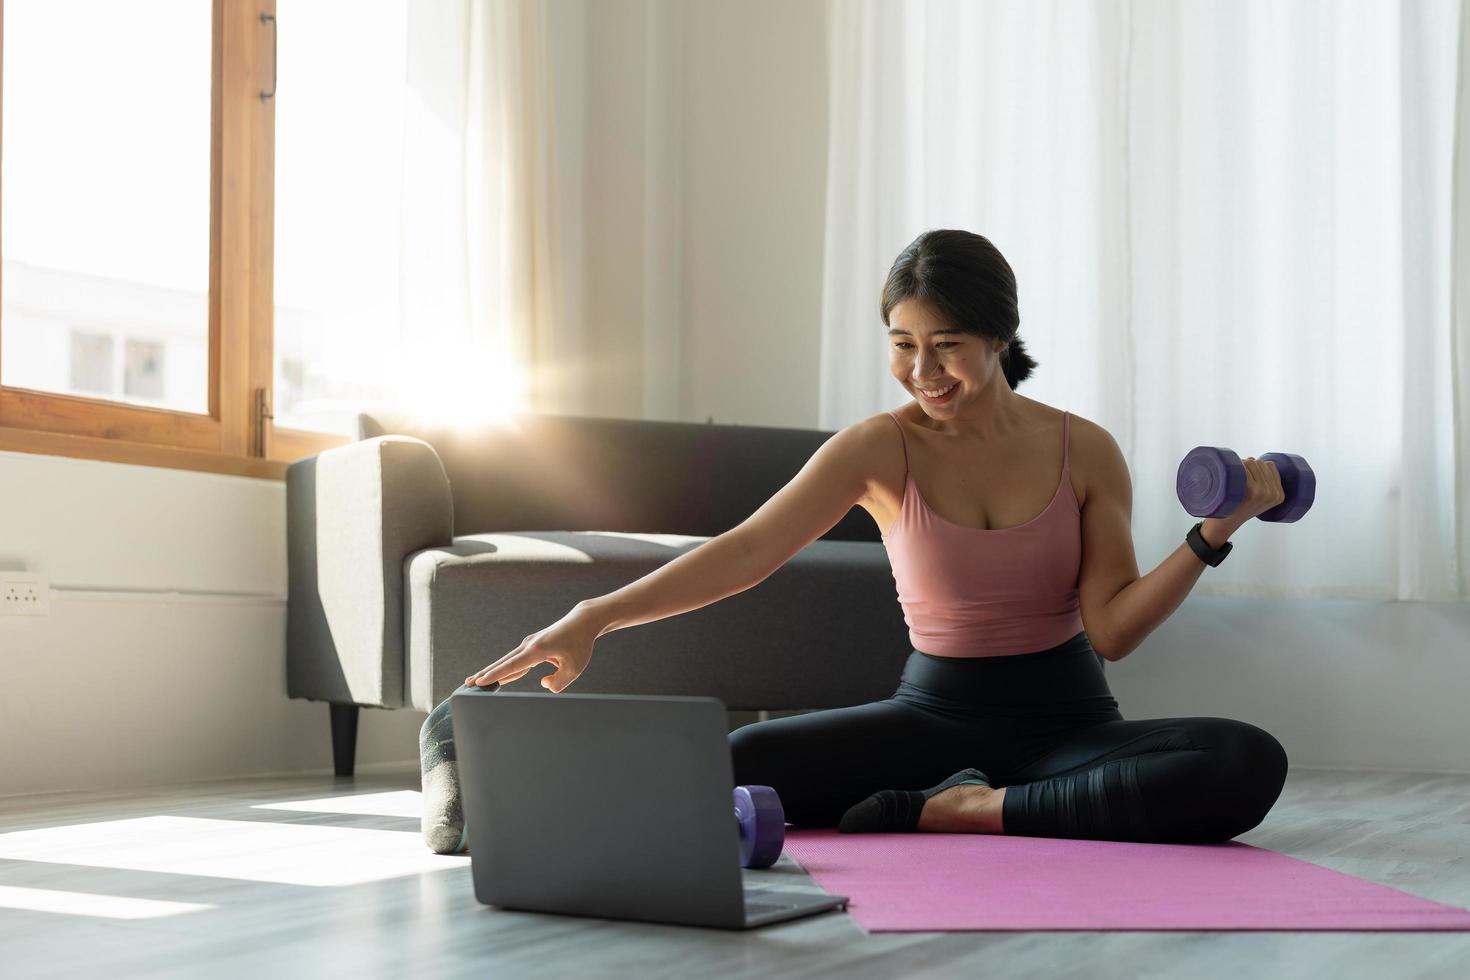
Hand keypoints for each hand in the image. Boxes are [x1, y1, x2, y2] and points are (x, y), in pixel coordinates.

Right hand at [465, 604, 603, 693]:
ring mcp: (529, 644)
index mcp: (538, 650)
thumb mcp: (574, 668)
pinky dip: (503, 668)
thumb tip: (543, 684)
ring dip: (491, 671)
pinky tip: (495, 676)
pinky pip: (514, 660)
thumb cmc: (580, 644)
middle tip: (468, 684)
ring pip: (507, 661)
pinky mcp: (531, 646)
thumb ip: (558, 683)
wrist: (581, 622)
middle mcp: (529, 645)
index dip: (496, 675)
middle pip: (503, 662)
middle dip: (485, 674)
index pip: (513, 666)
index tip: (481, 682)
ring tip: (474, 681)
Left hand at [1227, 456, 1285, 522]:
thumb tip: (1253, 459)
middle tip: (1236, 475)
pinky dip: (1236, 466)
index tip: (1246, 473)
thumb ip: (1263, 485)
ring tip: (1232, 475)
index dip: (1257, 465)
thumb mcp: (1258, 501)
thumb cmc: (1238, 508)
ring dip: (1240, 463)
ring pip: (1252, 462)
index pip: (1270, 466)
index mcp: (1279, 495)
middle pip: (1260, 463)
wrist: (1224, 524)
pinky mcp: (1251, 491)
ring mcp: (1263, 492)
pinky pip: (1245, 467)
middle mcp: (1273, 494)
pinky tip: (1230, 473)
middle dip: (1247, 464)